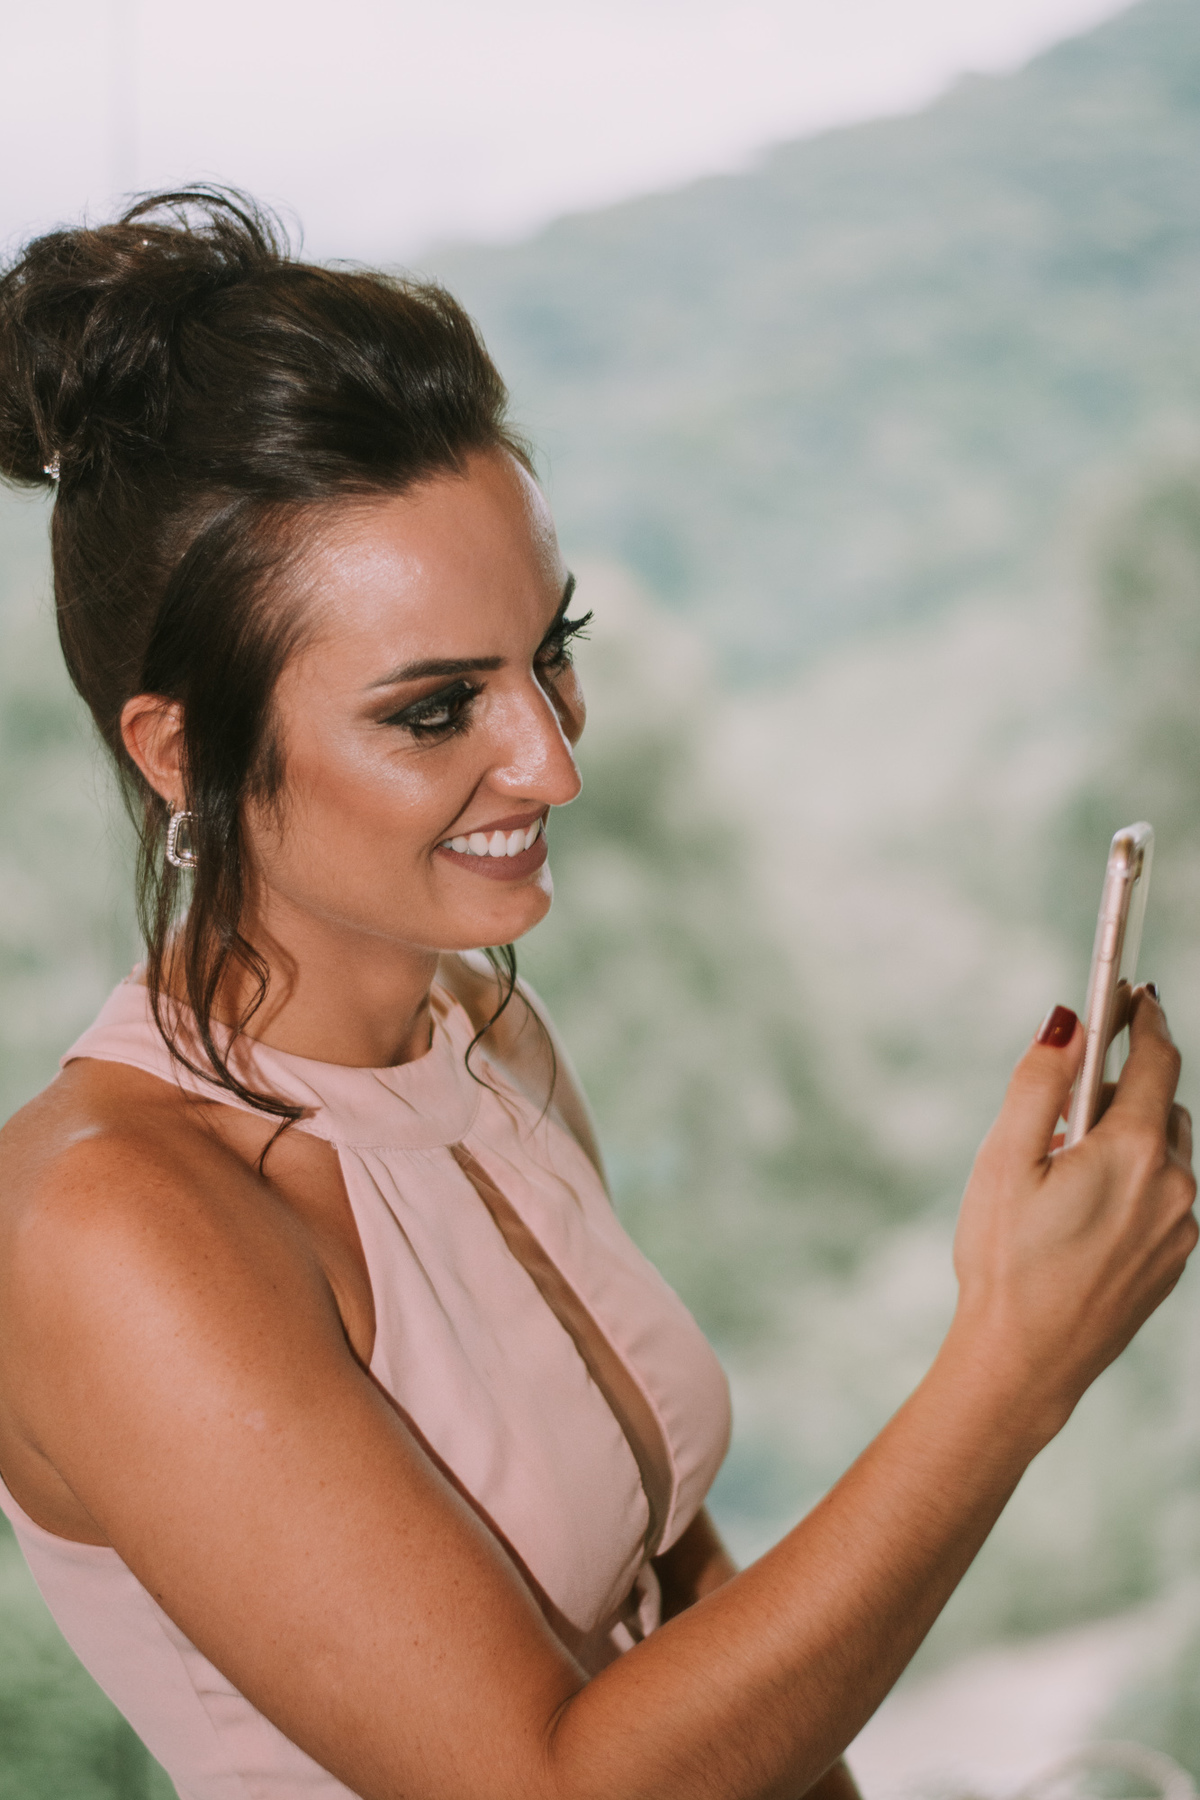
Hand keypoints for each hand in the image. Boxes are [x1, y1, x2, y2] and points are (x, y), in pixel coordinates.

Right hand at [949, 986, 1196, 1443]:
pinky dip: (1134, 1181)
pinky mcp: (1174, 1261)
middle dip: (1120, 1088)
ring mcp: (1181, 1228)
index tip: (1133, 995)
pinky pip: (1165, 1196)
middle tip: (1062, 1108)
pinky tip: (1082, 1210)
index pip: (1157, 1059)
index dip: (1144, 1019)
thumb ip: (1039, 1082)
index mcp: (1135, 1152)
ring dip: (1129, 1137)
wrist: (1025, 1362)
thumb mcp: (1004, 1159)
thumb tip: (1068, 1022)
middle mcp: (1175, 1186)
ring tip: (1066, 1165)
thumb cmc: (1004, 1261)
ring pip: (1167, 1151)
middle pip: (1162, 1104)